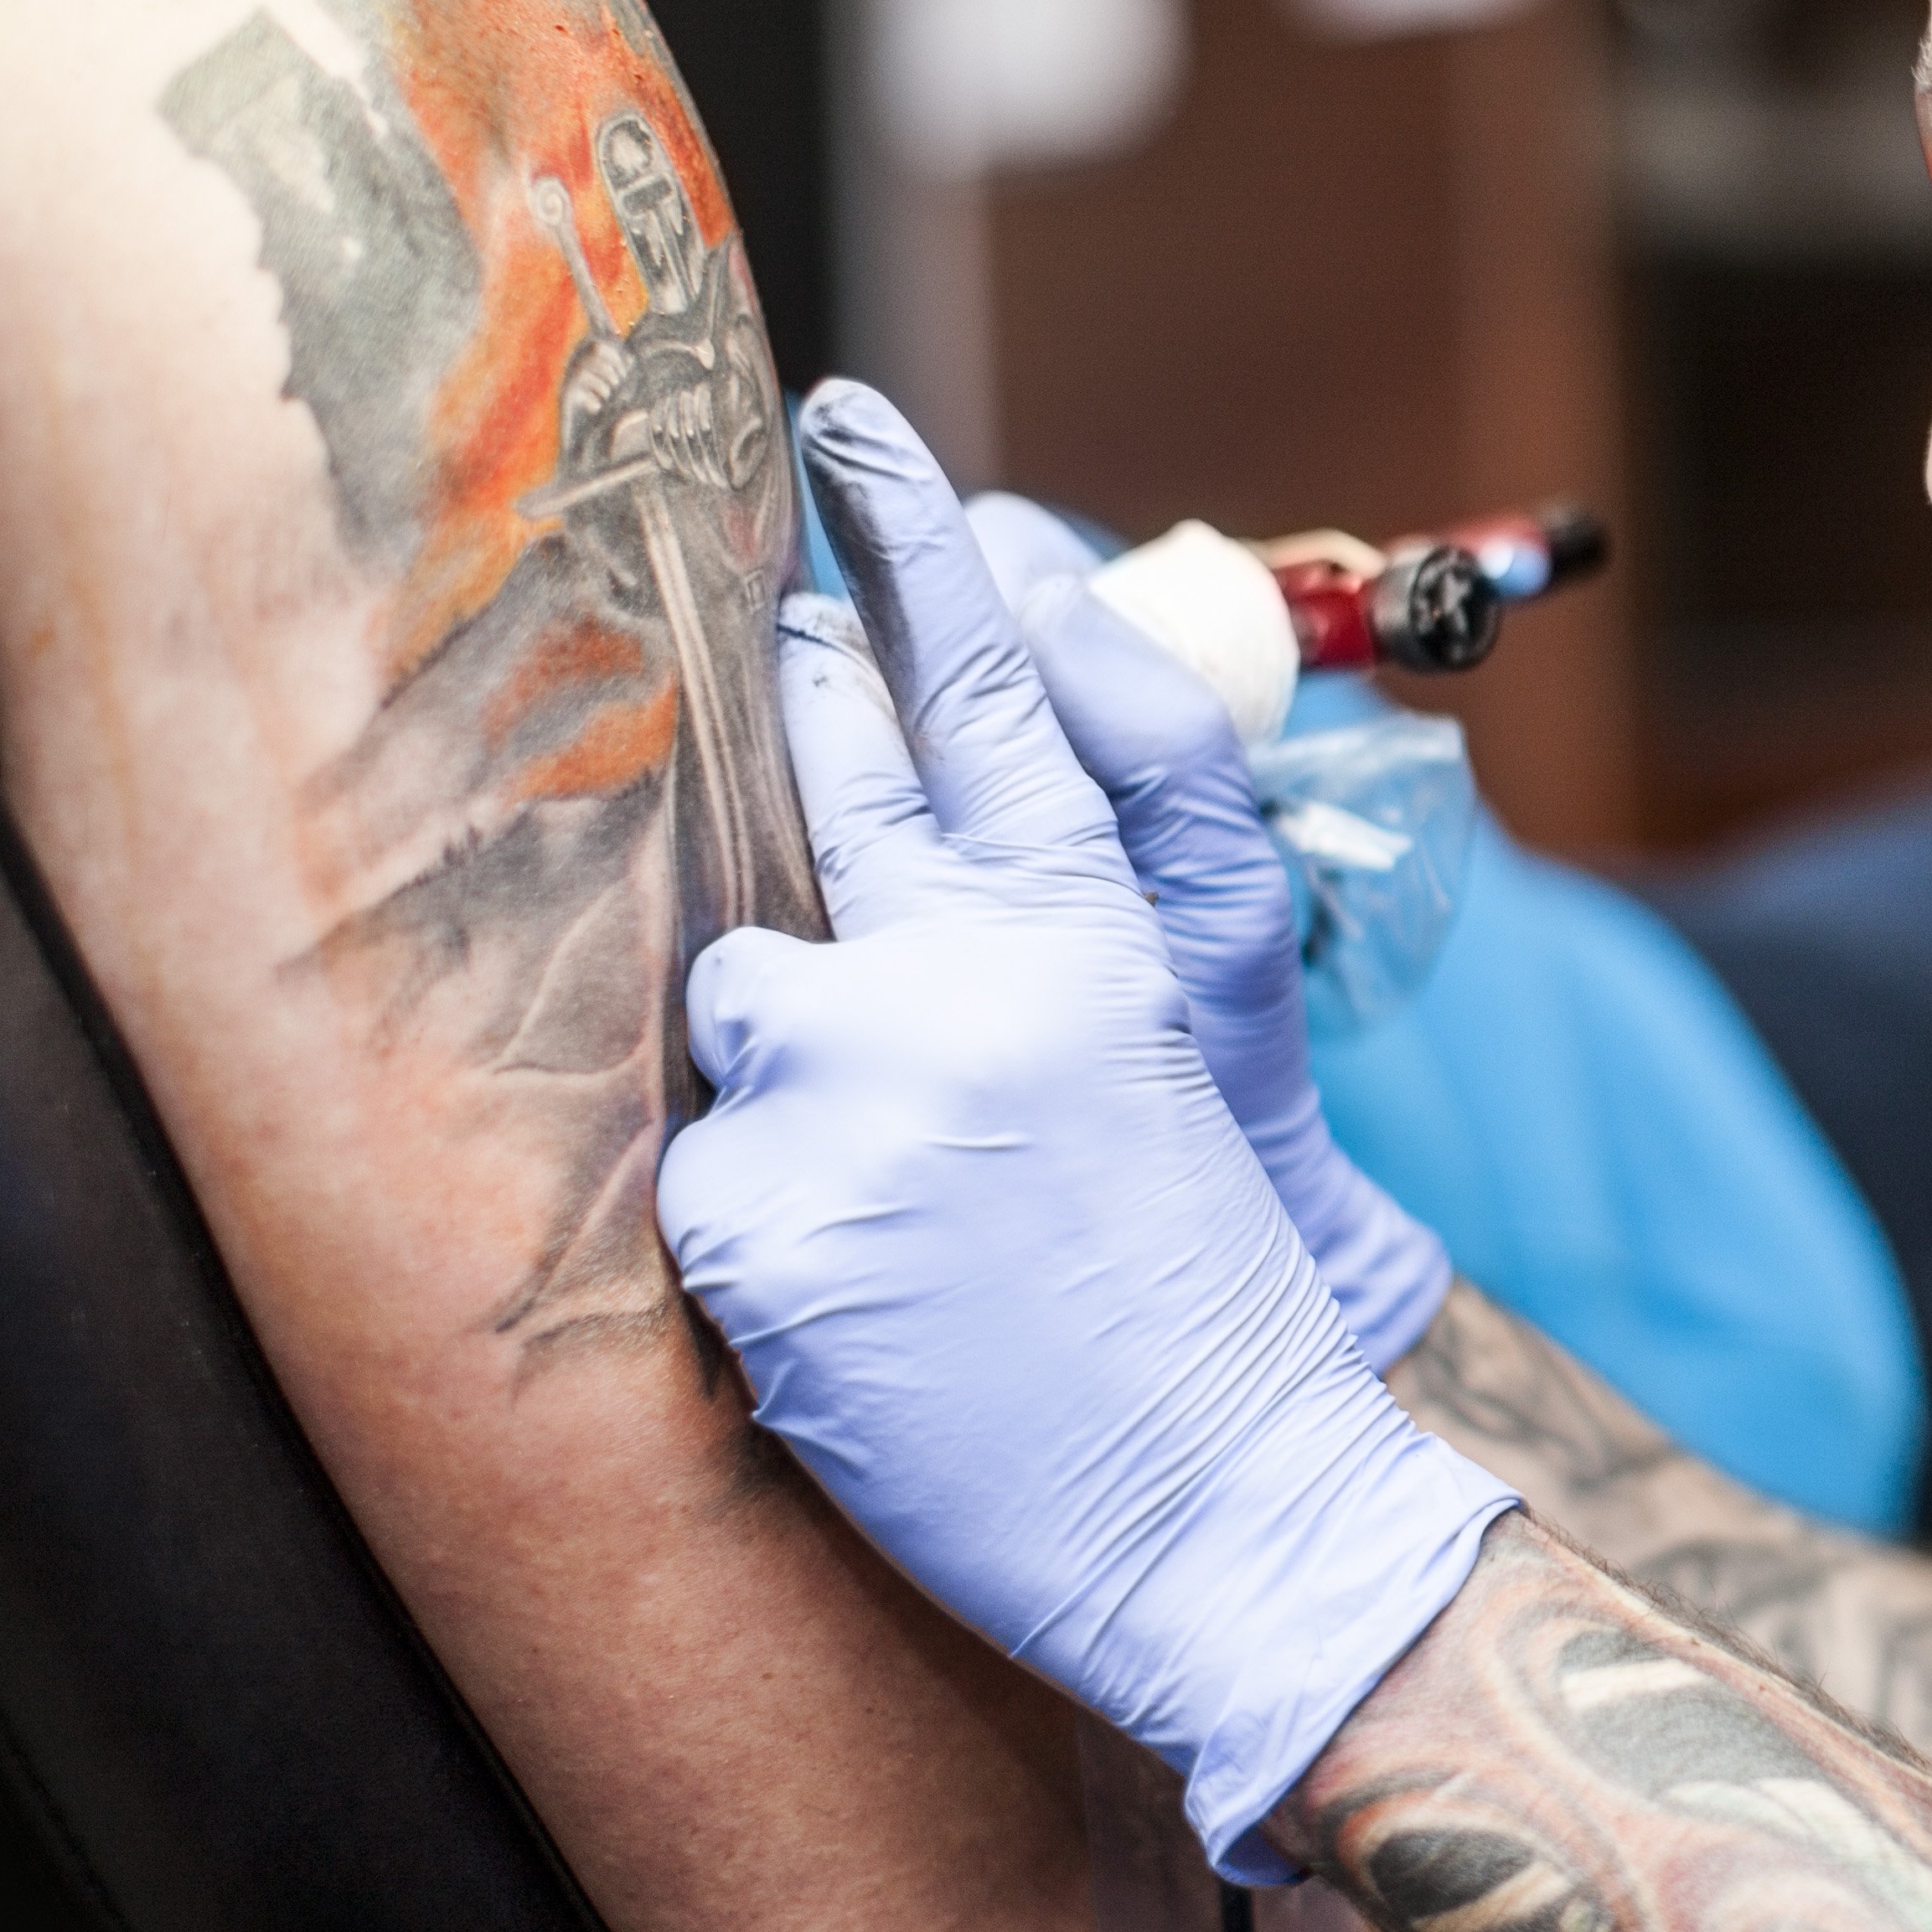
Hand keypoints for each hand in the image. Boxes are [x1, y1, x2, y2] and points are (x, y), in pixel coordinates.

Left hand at [663, 385, 1516, 1877]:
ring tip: (899, 1198)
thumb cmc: (1198, 1285)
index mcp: (1094, 929)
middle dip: (796, 727)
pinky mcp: (760, 1213)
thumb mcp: (1165, 1060)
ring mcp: (856, 1085)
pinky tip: (869, 1310)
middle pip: (828, 775)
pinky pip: (698, 1172)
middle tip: (787, 682)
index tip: (844, 428)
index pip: (993, 688)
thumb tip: (919, 841)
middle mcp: (969, 972)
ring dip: (789, 1073)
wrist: (1232, 1502)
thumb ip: (1052, 924)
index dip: (916, 547)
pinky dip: (765, 1235)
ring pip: (734, 993)